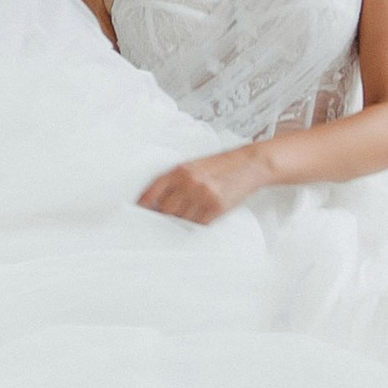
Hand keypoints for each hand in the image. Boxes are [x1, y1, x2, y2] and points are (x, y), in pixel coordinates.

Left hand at [137, 143, 272, 225]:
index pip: (153, 190)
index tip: (139, 212)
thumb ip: (175, 180)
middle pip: (166, 210)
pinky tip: (203, 213)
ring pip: (182, 219)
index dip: (144, 204)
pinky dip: (198, 222)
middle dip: (165, 214)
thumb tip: (157, 201)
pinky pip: (199, 223)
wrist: (249, 164)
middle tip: (166, 217)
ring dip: (183, 219)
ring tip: (192, 211)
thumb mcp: (193, 166)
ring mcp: (203, 196)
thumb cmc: (221, 165)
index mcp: (180, 170)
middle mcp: (190, 182)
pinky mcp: (217, 207)